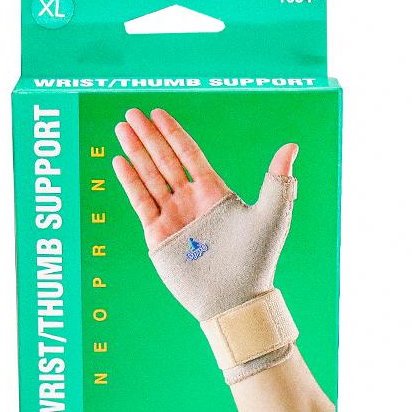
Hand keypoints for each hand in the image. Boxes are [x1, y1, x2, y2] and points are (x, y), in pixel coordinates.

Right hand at [112, 108, 297, 248]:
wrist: (234, 299)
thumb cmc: (257, 260)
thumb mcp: (271, 217)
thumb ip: (278, 181)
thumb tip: (292, 144)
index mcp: (215, 193)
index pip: (189, 154)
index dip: (173, 132)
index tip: (158, 112)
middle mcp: (192, 202)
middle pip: (165, 160)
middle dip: (148, 136)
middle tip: (131, 112)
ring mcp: (174, 218)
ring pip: (149, 177)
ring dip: (135, 152)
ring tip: (121, 128)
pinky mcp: (159, 236)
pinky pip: (141, 202)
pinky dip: (130, 181)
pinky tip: (120, 161)